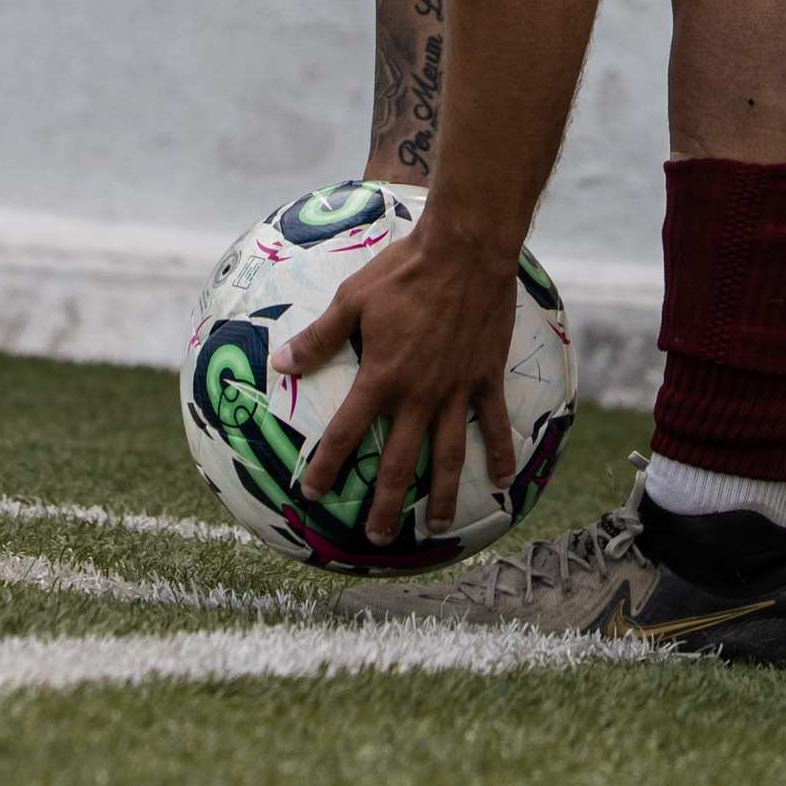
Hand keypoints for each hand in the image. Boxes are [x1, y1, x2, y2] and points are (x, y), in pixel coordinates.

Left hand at [283, 220, 520, 548]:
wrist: (465, 249)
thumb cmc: (404, 270)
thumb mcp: (351, 299)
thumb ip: (319, 338)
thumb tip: (281, 363)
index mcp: (381, 378)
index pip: (345, 433)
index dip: (327, 466)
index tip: (312, 494)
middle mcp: (419, 395)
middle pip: (398, 462)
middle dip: (384, 503)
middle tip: (376, 536)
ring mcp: (456, 390)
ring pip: (448, 456)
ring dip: (439, 496)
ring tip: (434, 527)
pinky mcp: (486, 377)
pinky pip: (494, 424)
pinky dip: (500, 453)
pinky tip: (503, 482)